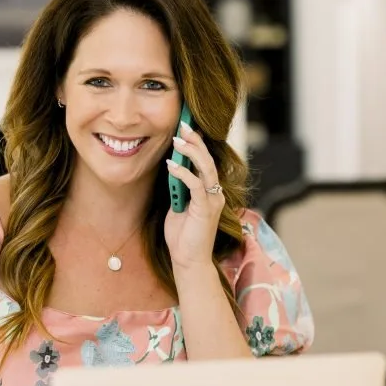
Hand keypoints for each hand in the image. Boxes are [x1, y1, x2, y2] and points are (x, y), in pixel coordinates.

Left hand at [165, 120, 224, 269]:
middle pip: (208, 159)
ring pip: (206, 168)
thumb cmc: (182, 236)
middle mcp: (215, 193)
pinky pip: (196, 184)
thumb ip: (178, 188)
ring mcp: (212, 200)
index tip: (186, 127)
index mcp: (210, 191)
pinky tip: (171, 165)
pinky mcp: (205, 208)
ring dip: (191, 152)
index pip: (206, 161)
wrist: (188, 261)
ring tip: (178, 139)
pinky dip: (183, 173)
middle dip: (196, 140)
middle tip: (183, 124)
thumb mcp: (177, 206)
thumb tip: (171, 168)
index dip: (198, 144)